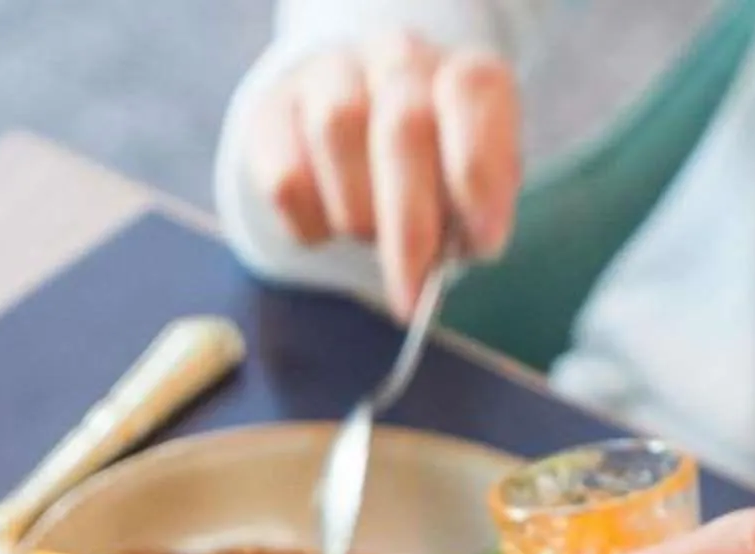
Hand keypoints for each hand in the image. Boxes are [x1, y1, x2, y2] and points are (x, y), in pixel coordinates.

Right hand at [243, 32, 520, 306]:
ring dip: (357, 213)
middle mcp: (399, 59)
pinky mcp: (273, 112)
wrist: (352, 126)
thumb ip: (468, 212)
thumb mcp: (465, 189)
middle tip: (410, 294)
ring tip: (368, 239)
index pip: (473, 92)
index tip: (481, 247)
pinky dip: (309, 223)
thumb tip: (454, 255)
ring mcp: (331, 76)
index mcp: (459, 73)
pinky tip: (326, 228)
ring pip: (336, 133)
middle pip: (403, 127)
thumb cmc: (425, 171)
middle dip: (410, 226)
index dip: (479, 172)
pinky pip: (286, 175)